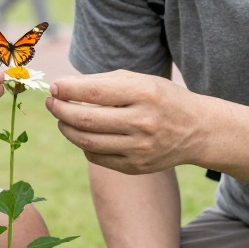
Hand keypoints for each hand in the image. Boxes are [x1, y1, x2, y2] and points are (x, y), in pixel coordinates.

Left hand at [47, 70, 203, 174]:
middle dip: (61, 110)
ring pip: (88, 142)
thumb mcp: (140, 80)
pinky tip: (83, 134)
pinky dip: (84, 146)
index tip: (54, 87)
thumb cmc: (161, 98)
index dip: (68, 90)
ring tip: (61, 119)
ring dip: (67, 129)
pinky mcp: (137, 167)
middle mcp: (143, 122)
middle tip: (51, 103)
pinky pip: (97, 158)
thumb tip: (62, 88)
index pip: (94, 92)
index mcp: (144, 94)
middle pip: (87, 119)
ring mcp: (140, 148)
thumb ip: (102, 82)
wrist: (197, 130)